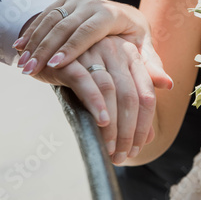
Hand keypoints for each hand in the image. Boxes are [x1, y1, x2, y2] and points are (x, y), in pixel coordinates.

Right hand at [13, 0, 171, 89]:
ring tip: (23, 65)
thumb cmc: (129, 36)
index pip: (91, 28)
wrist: (116, 13)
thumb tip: (168, 85)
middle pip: (66, 24)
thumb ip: (150, 66)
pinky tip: (20, 50)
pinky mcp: (62, 1)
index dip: (74, 45)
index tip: (59, 64)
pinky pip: (43, 16)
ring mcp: (75, 0)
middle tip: (32, 69)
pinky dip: (31, 33)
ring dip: (35, 42)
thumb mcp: (141, 49)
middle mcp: (92, 2)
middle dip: (47, 48)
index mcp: (112, 13)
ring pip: (51, 19)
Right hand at [31, 36, 158, 163]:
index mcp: (131, 55)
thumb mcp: (115, 79)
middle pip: (131, 97)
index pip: (147, 94)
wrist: (49, 44)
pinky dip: (95, 103)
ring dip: (113, 126)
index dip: (145, 124)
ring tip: (111, 148)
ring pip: (111, 92)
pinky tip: (101, 122)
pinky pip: (86, 82)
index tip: (138, 148)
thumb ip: (136, 104)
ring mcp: (94, 51)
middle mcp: (116, 50)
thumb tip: (151, 137)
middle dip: (129, 131)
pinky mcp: (70, 58)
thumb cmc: (87, 65)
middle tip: (123, 156)